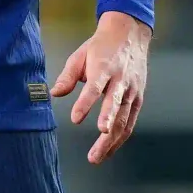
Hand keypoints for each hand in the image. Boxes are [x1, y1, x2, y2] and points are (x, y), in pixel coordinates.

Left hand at [50, 11, 151, 164]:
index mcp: (104, 67)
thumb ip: (68, 76)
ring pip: (123, 120)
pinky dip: (120, 138)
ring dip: (110, 142)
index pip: (95, 88)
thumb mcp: (80, 55)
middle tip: (93, 153)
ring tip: (96, 157)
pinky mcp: (138, 98)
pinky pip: (129, 122)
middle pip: (114, 108)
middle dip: (104, 131)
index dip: (86, 104)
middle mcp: (121, 81)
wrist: (129, 34)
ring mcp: (132, 91)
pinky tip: (108, 149)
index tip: (76, 118)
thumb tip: (54, 93)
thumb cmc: (100, 46)